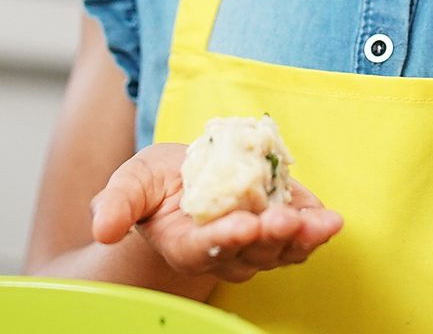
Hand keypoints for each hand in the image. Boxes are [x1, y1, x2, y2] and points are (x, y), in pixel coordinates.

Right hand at [90, 142, 343, 283]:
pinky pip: (300, 238)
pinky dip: (316, 231)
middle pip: (248, 253)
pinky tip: (330, 220)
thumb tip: (103, 227)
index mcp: (183, 243)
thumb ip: (118, 203)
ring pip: (279, 251)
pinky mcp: (280, 227)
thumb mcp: (132, 182)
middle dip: (267, 238)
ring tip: (319, 224)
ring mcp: (255, 242)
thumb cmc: (157, 185)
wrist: (189, 180)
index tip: (240, 226)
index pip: (203, 249)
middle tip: (282, 222)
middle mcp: (222, 251)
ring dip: (300, 239)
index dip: (222, 239)